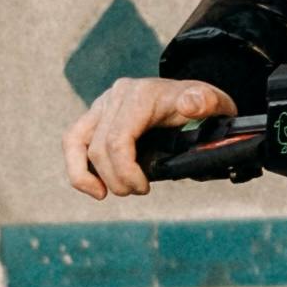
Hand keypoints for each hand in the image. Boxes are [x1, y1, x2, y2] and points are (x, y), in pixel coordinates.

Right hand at [66, 73, 228, 199]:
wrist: (190, 97)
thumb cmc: (200, 105)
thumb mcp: (213, 102)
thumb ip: (206, 103)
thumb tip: (191, 104)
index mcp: (142, 94)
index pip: (118, 139)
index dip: (126, 171)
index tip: (145, 187)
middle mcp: (116, 96)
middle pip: (99, 147)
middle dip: (116, 179)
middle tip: (139, 190)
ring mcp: (102, 104)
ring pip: (75, 143)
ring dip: (90, 176)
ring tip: (108, 193)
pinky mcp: (93, 116)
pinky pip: (72, 141)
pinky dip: (77, 168)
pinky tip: (94, 188)